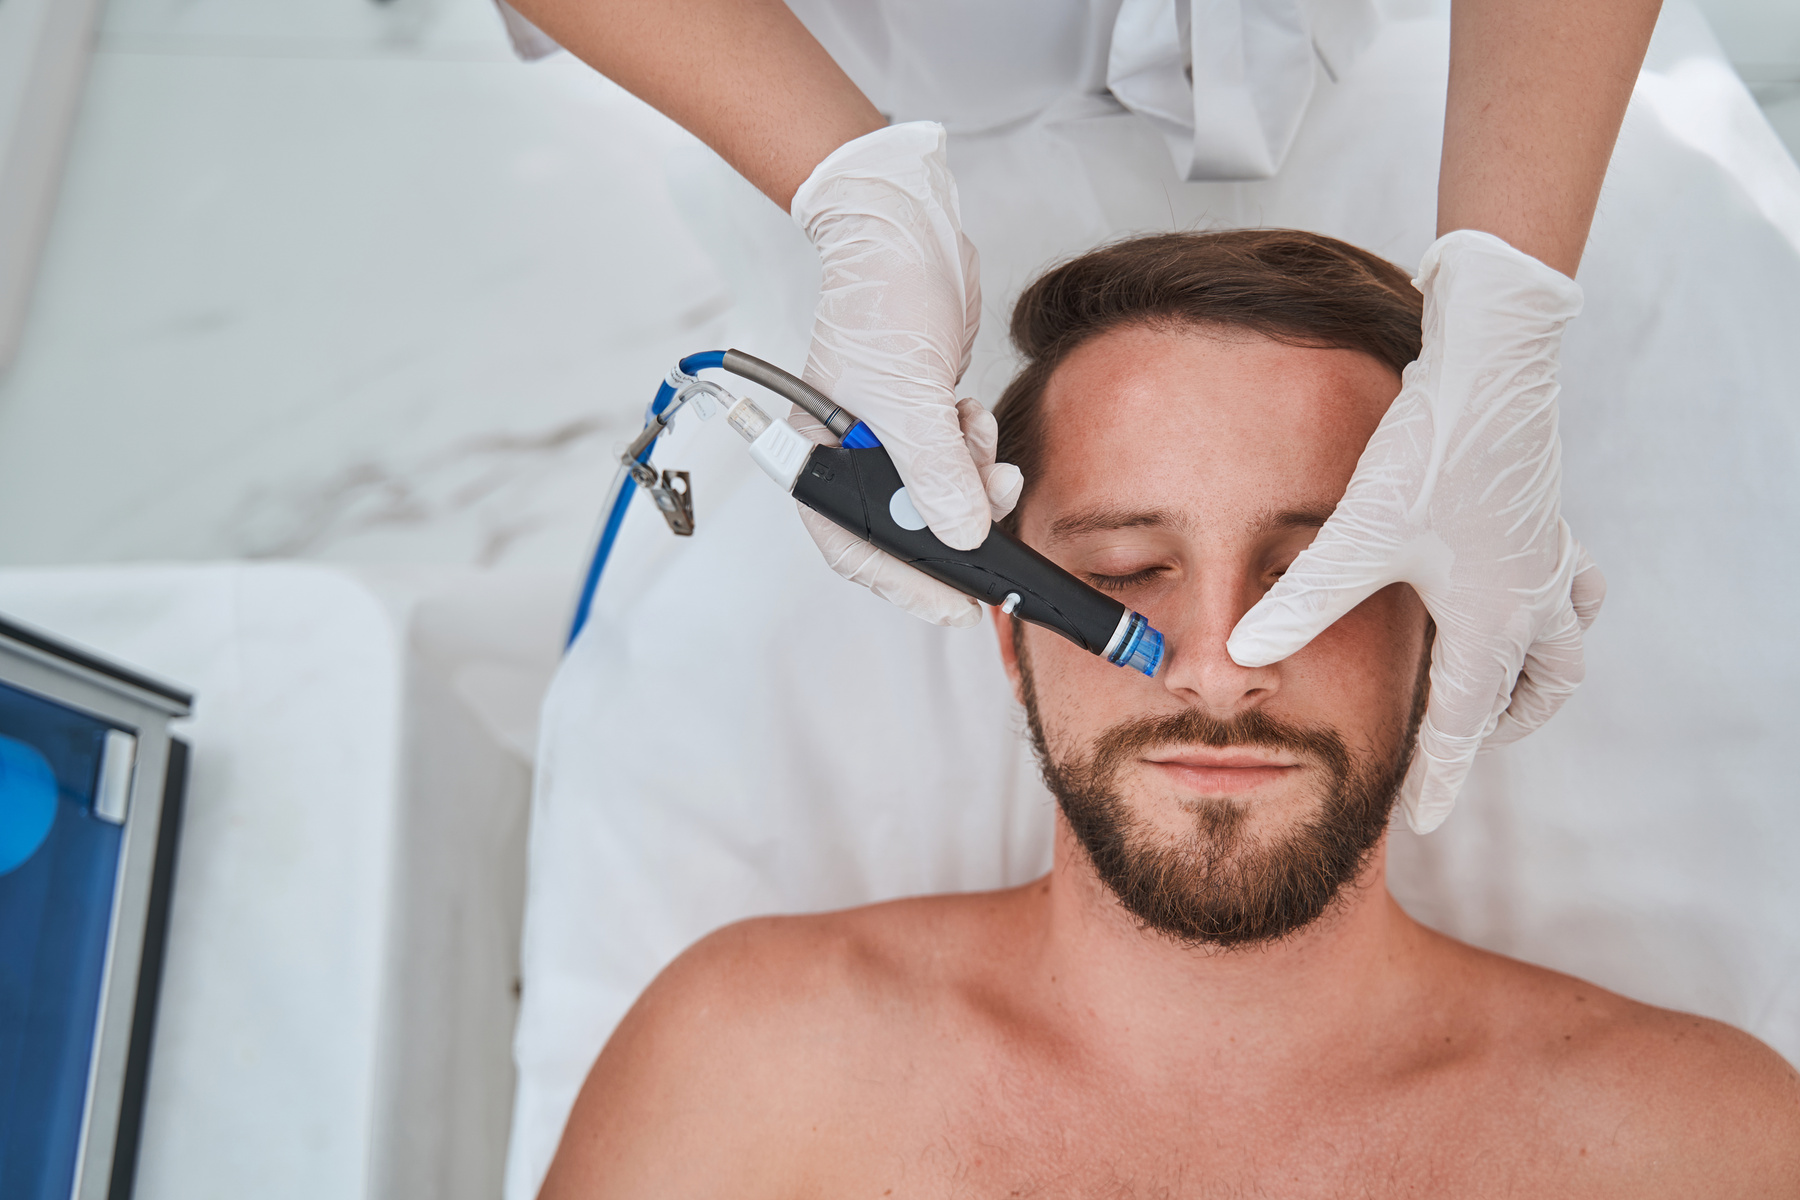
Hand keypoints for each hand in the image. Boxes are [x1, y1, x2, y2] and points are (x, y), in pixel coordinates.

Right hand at [789, 122, 1021, 622]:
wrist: (906, 232)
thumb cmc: (881, 299)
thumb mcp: (911, 399)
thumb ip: (935, 476)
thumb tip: (963, 538)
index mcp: (818, 460)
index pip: (856, 548)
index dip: (907, 585)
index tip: (958, 608)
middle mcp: (849, 457)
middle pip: (904, 527)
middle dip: (954, 521)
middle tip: (992, 516)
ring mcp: (887, 439)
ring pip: (941, 495)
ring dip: (973, 479)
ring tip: (978, 442)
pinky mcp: (923, 419)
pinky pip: (958, 462)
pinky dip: (975, 449)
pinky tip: (971, 416)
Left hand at [1226, 230, 1604, 832]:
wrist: (1494, 363)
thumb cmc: (1430, 452)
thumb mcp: (1356, 537)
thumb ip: (1300, 603)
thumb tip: (1240, 657)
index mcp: (1493, 619)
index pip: (1463, 724)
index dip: (1439, 777)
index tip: (1419, 822)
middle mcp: (1534, 597)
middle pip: (1537, 690)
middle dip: (1499, 726)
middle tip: (1461, 747)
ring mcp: (1550, 555)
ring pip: (1565, 641)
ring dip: (1535, 674)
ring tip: (1499, 686)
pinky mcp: (1545, 514)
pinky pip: (1568, 584)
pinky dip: (1549, 607)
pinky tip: (1508, 587)